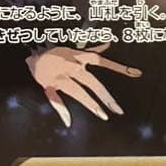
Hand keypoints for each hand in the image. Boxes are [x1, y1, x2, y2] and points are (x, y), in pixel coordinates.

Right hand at [26, 43, 141, 127]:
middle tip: (118, 110)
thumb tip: (109, 44)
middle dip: (105, 96)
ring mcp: (60, 77)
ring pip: (77, 91)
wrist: (30, 49)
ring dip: (91, 104)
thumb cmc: (54, 51)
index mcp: (78, 57)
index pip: (102, 61)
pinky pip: (54, 99)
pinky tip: (68, 121)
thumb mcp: (73, 48)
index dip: (118, 67)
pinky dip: (61, 110)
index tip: (136, 74)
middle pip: (92, 82)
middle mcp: (71, 67)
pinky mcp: (48, 85)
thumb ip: (92, 49)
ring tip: (103, 116)